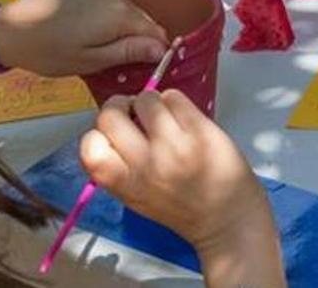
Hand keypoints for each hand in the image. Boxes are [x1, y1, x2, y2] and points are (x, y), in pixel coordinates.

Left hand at [0, 0, 168, 76]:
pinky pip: (109, 1)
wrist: (10, 30)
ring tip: (96, 46)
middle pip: (142, 20)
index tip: (143, 67)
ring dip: (121, 28)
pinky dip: (106, 15)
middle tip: (115, 61)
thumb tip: (160, 48)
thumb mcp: (92, 60)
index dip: (154, 52)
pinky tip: (86, 29)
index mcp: (120, 15)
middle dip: (137, 40)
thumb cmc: (48, 51)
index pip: (156, 33)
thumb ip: (129, 52)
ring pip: (126, 10)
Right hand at [81, 92, 285, 287]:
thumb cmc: (182, 207)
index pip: (90, 148)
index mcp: (126, 185)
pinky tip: (183, 117)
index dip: (97, 134)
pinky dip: (175, 101)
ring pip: (146, 99)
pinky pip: (175, 97)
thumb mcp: (138, 196)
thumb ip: (121, 166)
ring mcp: (175, 146)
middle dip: (119, 105)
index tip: (112, 133)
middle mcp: (146, 165)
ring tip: (164, 116)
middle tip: (134, 112)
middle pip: (110, 115)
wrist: (228, 221)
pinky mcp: (200, 131)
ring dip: (152, 102)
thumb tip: (117, 122)